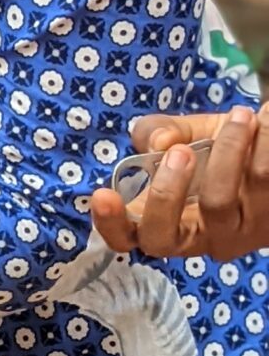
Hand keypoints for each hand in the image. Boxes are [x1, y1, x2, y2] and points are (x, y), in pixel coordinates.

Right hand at [91, 104, 268, 259]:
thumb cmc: (221, 149)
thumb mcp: (185, 135)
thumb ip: (159, 131)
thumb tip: (160, 144)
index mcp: (165, 220)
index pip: (125, 238)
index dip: (109, 223)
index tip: (103, 193)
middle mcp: (197, 238)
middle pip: (164, 236)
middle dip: (164, 191)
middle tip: (182, 151)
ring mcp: (235, 234)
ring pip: (219, 199)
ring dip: (229, 146)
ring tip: (242, 116)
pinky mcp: (268, 223)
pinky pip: (261, 177)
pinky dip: (262, 141)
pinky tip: (264, 123)